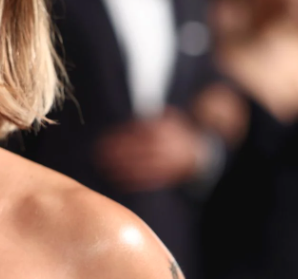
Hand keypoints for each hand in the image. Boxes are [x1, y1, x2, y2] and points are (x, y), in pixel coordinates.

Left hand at [94, 108, 210, 192]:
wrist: (200, 151)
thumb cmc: (177, 131)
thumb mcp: (167, 116)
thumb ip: (149, 116)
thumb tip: (128, 118)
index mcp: (162, 131)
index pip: (134, 134)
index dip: (116, 137)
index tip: (101, 140)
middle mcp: (163, 148)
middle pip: (134, 150)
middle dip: (114, 153)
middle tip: (96, 154)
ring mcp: (165, 164)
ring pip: (139, 166)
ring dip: (119, 167)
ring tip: (102, 166)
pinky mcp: (165, 177)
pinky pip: (146, 180)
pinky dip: (130, 181)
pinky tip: (116, 179)